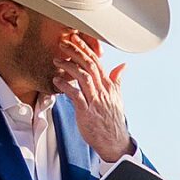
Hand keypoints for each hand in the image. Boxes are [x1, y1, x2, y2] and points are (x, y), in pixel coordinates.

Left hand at [53, 32, 132, 163]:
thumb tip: (123, 65)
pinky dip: (66, 86)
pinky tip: (56, 80)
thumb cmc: (112, 120)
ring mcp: (95, 100)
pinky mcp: (87, 112)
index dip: (85, 48)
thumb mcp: (117, 98)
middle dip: (76, 51)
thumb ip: (117, 80)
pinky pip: (76, 95)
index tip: (75, 38)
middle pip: (89, 65)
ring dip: (69, 67)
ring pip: (83, 77)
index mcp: (108, 85)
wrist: (114, 141)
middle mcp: (103, 89)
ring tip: (56, 60)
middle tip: (63, 42)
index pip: (97, 61)